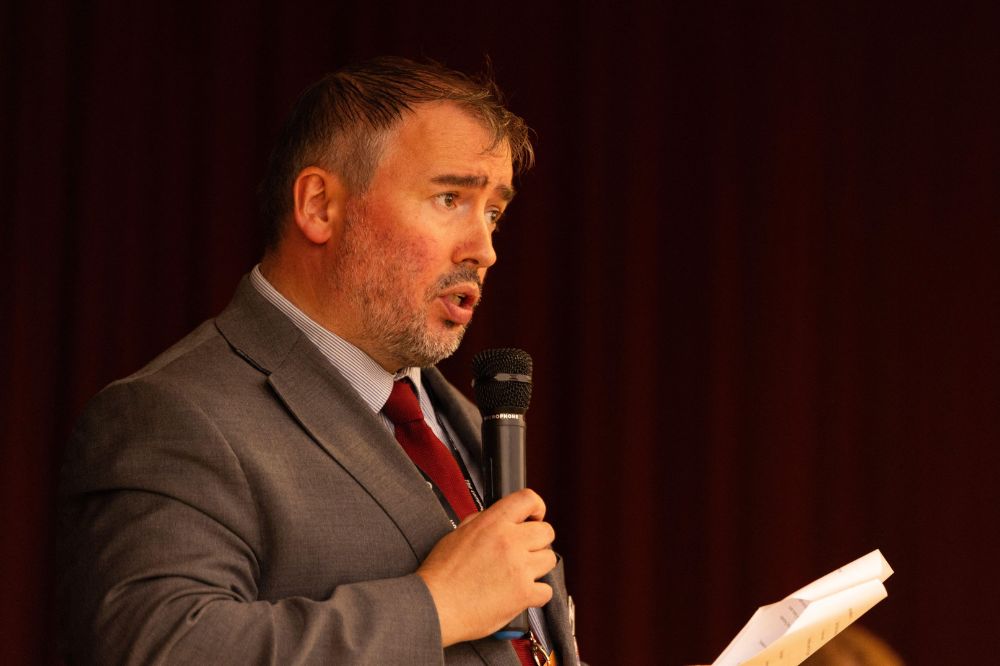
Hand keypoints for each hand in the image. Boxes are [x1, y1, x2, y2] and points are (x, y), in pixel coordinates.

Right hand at [416, 488, 556, 646]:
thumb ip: (483, 523)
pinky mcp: (524, 594)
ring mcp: (519, 568)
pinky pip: (546, 590)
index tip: (535, 516)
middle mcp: (509, 542)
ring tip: (519, 573)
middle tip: (524, 551)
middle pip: (546, 532)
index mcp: (492, 523)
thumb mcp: (457, 534)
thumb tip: (499, 520)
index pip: (528, 499)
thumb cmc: (441, 574)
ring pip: (550, 559)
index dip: (536, 507)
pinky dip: (536, 594)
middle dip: (537, 541)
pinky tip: (521, 593)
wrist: (435, 605)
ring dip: (537, 566)